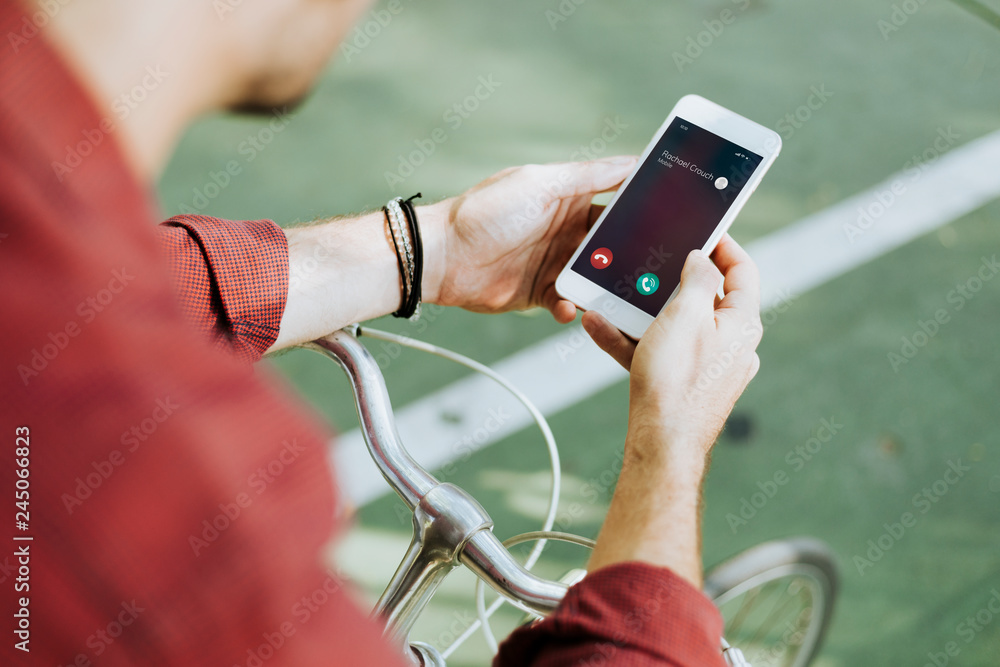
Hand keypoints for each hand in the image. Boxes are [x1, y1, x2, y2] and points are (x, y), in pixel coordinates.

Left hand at [422, 157, 636, 322]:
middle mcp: (567, 229)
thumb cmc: (484, 212)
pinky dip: (572, 307)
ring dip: (605, 286)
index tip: (671, 214)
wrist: (443, 258)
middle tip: (652, 265)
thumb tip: (631, 161)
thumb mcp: (539, 184)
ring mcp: (555, 262)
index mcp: (569, 197)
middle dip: (631, 254)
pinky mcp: (541, 291)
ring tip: (616, 294)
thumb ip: (588, 175)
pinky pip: (569, 302)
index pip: (617, 199)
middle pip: (613, 243)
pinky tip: (567, 307)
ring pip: (596, 277)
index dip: (642, 206)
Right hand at [583, 235, 761, 584]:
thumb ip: (697, 279)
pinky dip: (631, 339)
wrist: (661, 445)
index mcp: (742, 325)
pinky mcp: (682, 385)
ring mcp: (707, 368)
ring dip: (640, 310)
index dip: (724, 246)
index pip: (743, 272)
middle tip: (648, 262)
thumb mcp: (685, 314)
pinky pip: (656, 351)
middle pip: (705, 298)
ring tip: (610, 297)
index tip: (703, 230)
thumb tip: (702, 261)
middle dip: (670, 279)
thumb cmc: (677, 380)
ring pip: (674, 326)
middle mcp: (730, 346)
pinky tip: (598, 328)